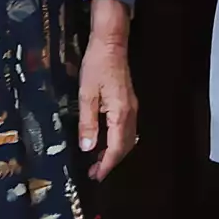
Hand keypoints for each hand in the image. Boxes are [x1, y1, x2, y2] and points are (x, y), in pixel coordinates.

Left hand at [78, 22, 137, 181]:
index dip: (106, 165)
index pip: (116, 148)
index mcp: (120, 114)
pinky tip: (105, 140)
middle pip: (125, 146)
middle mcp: (131, 113)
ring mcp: (132, 107)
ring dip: (115, 152)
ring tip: (98, 160)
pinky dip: (117, 140)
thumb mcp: (86, 94)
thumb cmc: (97, 65)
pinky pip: (126, 129)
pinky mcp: (128, 101)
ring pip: (128, 138)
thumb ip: (87, 122)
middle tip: (95, 172)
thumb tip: (88, 148)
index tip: (96, 176)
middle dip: (111, 161)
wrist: (111, 42)